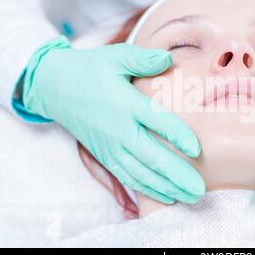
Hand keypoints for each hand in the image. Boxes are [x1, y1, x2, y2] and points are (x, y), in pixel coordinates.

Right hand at [22, 36, 204, 203]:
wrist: (55, 88)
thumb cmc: (90, 69)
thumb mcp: (114, 57)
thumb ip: (142, 59)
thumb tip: (169, 59)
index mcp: (124, 104)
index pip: (156, 122)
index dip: (178, 136)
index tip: (197, 150)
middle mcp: (118, 130)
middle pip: (152, 157)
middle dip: (177, 176)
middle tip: (200, 191)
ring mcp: (110, 147)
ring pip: (141, 173)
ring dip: (167, 188)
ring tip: (190, 198)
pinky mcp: (105, 155)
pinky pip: (128, 177)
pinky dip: (147, 189)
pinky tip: (167, 196)